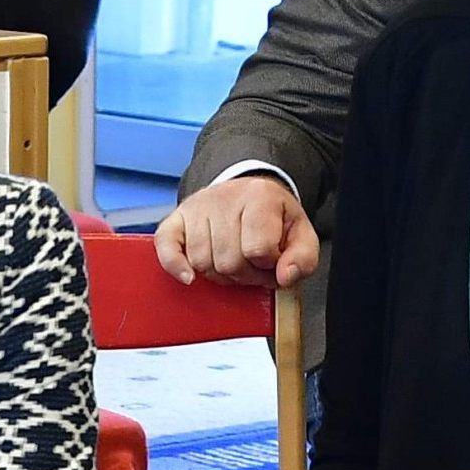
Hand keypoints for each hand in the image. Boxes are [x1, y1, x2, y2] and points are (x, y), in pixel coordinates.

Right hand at [154, 172, 320, 290]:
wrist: (249, 193)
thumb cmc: (272, 217)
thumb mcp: (300, 234)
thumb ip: (303, 258)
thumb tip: (285, 277)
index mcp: (260, 196)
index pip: (259, 249)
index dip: (268, 266)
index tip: (272, 261)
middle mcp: (225, 197)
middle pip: (229, 261)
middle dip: (244, 274)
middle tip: (253, 265)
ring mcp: (197, 207)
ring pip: (202, 262)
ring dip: (219, 274)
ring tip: (232, 261)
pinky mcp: (176, 218)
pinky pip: (166, 246)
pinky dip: (175, 266)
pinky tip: (189, 277)